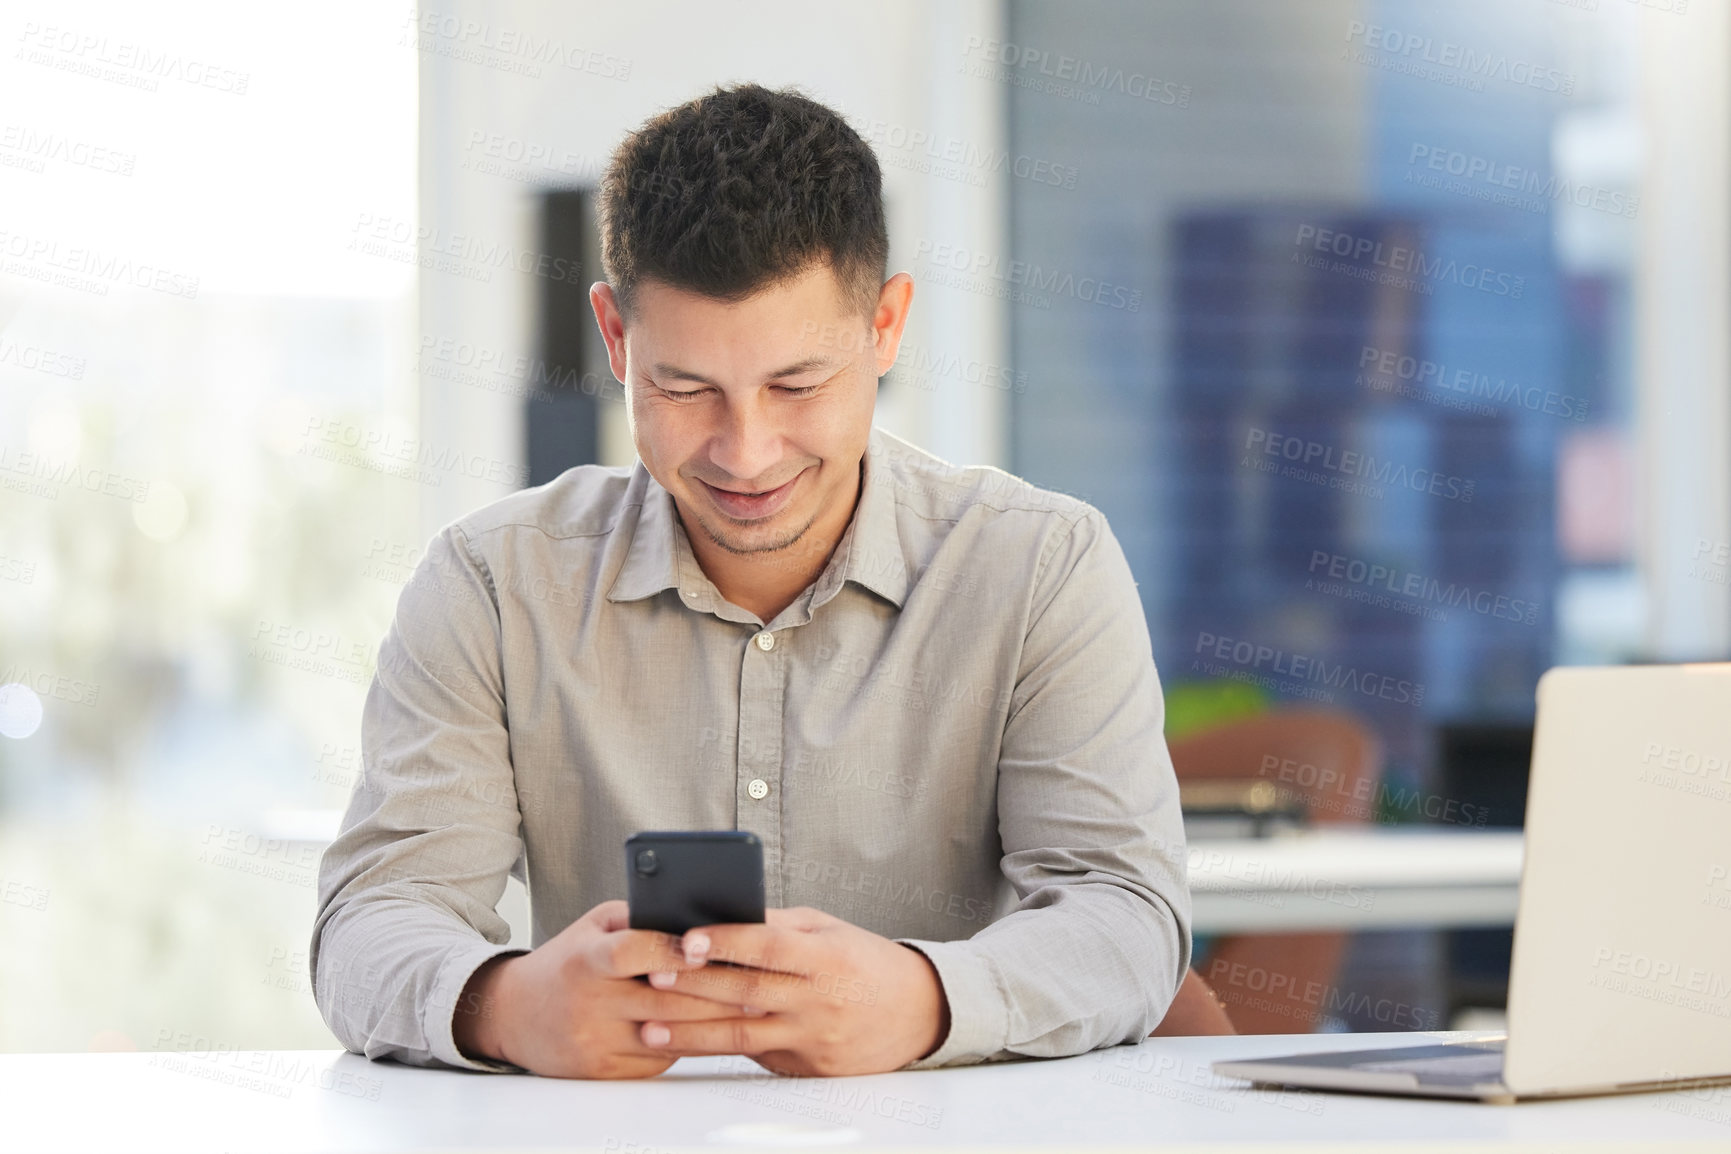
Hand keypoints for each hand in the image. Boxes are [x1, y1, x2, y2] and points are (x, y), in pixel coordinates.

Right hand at [453, 899, 757, 1078]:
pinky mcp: (603, 1071)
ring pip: (668, 1033)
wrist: (513, 1015)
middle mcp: (589, 1003)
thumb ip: (638, 918)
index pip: (634, 952)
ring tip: (751, 1008)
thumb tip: (693, 917)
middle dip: (715, 991)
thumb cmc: (566, 962)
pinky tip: (716, 1031)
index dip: (673, 948)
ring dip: (713, 1022)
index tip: (708, 943)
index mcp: (585, 960)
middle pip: (663, 999)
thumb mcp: (592, 927)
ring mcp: (595, 1041)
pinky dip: (688, 1043)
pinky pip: (658, 1058)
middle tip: (758, 982)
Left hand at [636, 906, 950, 1075]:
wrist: (919, 1012)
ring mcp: (814, 1038)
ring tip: (650, 1027)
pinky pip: (757, 1057)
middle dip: (694, 986)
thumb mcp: (829, 930)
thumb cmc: (865, 962)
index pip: (768, 946)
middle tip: (652, 977)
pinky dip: (718, 1049)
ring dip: (692, 1032)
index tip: (687, 938)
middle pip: (747, 993)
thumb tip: (722, 914)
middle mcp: (820, 1000)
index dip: (727, 942)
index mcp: (826, 957)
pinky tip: (684, 1043)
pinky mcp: (808, 1067)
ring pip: (743, 1036)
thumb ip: (778, 926)